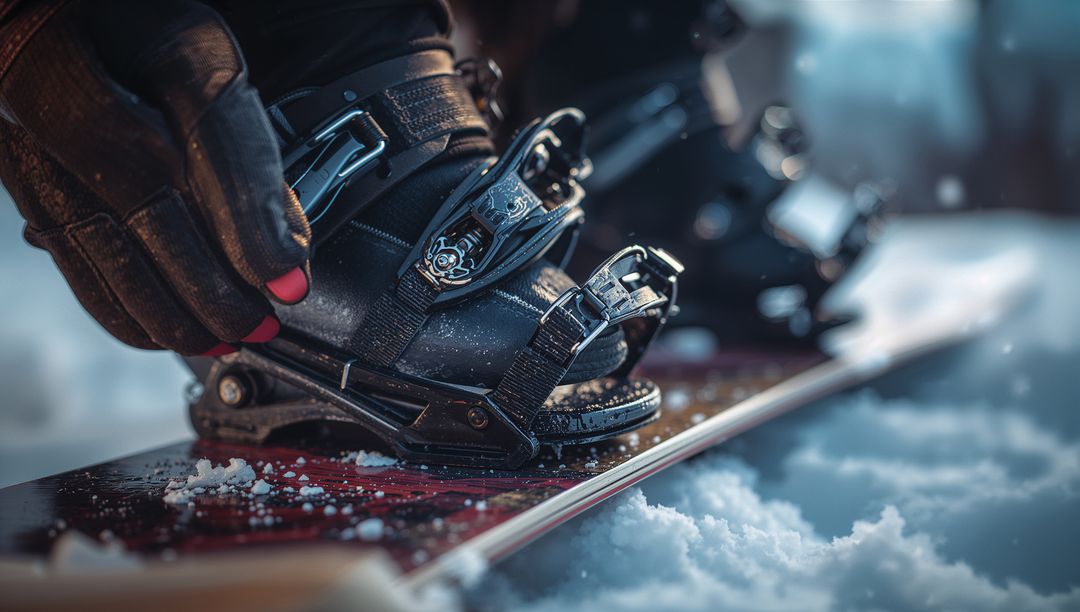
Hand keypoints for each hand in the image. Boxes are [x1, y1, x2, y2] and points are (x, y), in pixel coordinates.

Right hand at [0, 0, 310, 354]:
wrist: (48, 19)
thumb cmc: (136, 30)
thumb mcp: (204, 64)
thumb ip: (244, 148)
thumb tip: (285, 242)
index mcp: (141, 41)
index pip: (209, 137)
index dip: (254, 220)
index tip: (289, 281)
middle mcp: (68, 89)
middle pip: (151, 207)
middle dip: (214, 285)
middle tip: (261, 326)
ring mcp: (32, 139)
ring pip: (104, 243)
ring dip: (170, 308)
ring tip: (223, 339)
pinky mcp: (19, 174)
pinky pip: (69, 254)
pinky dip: (120, 304)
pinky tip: (160, 330)